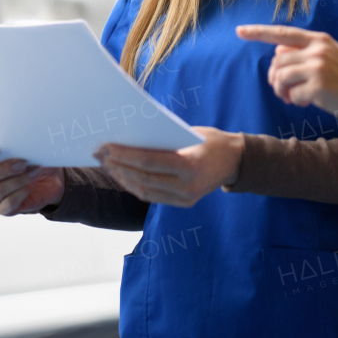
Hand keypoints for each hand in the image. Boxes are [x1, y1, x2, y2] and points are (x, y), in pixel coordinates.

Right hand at [0, 143, 63, 215]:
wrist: (49, 179)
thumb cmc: (34, 159)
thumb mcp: (29, 147)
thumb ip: (21, 143)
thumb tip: (27, 138)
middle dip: (4, 169)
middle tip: (23, 163)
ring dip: (18, 180)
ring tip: (34, 171)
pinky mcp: (4, 208)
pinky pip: (7, 204)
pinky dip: (21, 193)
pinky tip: (31, 185)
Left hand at [94, 127, 244, 207]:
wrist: (237, 161)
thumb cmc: (212, 141)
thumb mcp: (191, 134)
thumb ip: (165, 139)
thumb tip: (131, 136)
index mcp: (191, 164)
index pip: (150, 161)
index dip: (126, 155)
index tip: (107, 146)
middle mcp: (188, 186)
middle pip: (144, 178)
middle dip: (119, 166)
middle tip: (100, 154)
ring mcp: (186, 198)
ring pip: (145, 191)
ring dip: (123, 178)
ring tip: (108, 165)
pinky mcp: (184, 203)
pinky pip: (153, 197)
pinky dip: (135, 186)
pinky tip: (123, 175)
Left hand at [236, 25, 337, 122]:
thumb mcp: (332, 57)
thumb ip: (307, 53)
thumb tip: (279, 56)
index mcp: (320, 39)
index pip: (282, 33)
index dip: (258, 32)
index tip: (239, 31)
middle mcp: (317, 49)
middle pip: (277, 61)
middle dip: (276, 78)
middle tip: (285, 92)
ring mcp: (317, 67)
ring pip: (280, 78)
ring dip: (282, 92)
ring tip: (293, 98)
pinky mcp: (318, 86)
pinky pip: (292, 95)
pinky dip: (296, 102)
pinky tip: (308, 103)